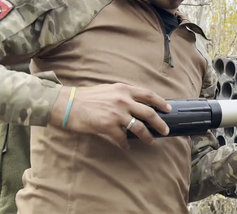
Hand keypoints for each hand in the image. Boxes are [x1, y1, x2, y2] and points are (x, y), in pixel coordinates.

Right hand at [49, 83, 170, 149]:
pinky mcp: (108, 126)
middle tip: (165, 130)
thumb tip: (136, 104)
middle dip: (160, 123)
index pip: (148, 95)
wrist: (68, 104)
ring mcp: (117, 114)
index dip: (161, 102)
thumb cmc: (87, 97)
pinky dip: (126, 144)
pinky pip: (123, 138)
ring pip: (139, 128)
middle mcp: (123, 100)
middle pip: (149, 113)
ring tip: (150, 141)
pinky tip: (126, 146)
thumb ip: (123, 95)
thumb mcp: (109, 90)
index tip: (168, 109)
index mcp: (124, 90)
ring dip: (147, 137)